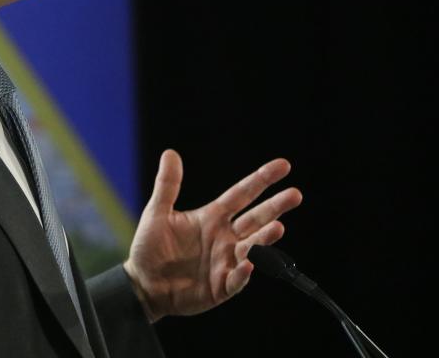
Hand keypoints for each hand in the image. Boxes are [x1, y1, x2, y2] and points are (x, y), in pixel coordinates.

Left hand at [123, 149, 302, 321]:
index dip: (261, 180)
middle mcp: (224, 238)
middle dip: (275, 207)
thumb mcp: (157, 213)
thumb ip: (168, 186)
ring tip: (278, 227)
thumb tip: (170, 153)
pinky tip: (247, 264)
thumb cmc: (150, 248)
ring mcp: (225, 262)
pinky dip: (243, 272)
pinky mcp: (221, 286)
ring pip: (252, 248)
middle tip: (295, 194)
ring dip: (265, 238)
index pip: (241, 195)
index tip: (283, 166)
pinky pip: (236, 279)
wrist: (143, 284)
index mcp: (212, 217)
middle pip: (255, 219)